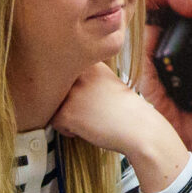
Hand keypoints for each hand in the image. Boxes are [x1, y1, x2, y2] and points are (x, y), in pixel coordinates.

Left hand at [51, 63, 188, 192]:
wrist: (138, 127)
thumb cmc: (126, 109)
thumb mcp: (107, 81)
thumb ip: (85, 78)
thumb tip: (59, 83)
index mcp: (89, 63)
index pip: (65, 73)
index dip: (74, 88)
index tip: (89, 98)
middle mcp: (78, 73)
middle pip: (56, 88)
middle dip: (67, 101)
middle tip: (88, 110)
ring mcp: (71, 92)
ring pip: (53, 105)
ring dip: (66, 115)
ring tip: (87, 119)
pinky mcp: (66, 112)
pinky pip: (54, 122)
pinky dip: (67, 130)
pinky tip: (86, 129)